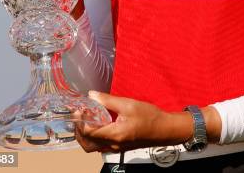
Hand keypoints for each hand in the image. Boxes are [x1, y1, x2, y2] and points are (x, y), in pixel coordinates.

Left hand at [72, 91, 193, 152]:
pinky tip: (96, 124)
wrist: (164, 129)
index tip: (79, 108)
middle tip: (79, 114)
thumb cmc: (149, 116)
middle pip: (87, 143)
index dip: (80, 120)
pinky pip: (100, 146)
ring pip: (92, 147)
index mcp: (114, 135)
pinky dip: (93, 137)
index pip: (89, 132)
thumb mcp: (128, 104)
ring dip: (84, 135)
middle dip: (79, 129)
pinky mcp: (119, 147)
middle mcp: (113, 145)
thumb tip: (91, 95)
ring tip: (85, 119)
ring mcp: (116, 148)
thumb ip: (108, 100)